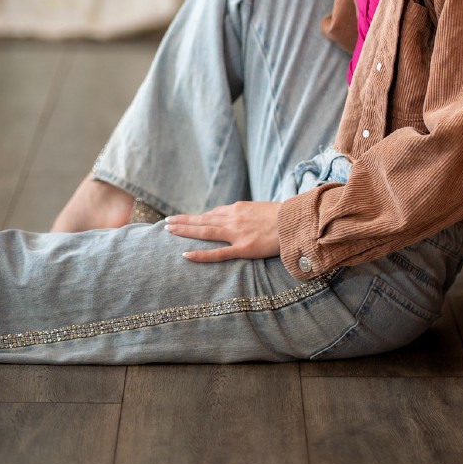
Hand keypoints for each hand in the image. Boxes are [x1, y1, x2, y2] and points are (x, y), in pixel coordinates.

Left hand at [164, 201, 280, 262]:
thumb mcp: (260, 209)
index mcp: (238, 209)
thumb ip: (245, 214)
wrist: (295, 222)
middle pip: (202, 219)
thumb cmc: (282, 217)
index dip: (196, 217)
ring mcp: (236, 233)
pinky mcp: (243, 248)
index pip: (212, 213)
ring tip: (168, 230)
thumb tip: (235, 216)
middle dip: (183, 221)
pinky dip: (201, 254)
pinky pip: (218, 253)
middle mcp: (233, 218)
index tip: (182, 218)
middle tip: (166, 222)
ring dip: (185, 230)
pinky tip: (186, 255)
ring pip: (205, 231)